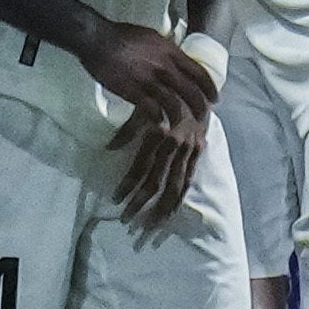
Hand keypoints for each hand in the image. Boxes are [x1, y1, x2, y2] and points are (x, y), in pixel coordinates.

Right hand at [77, 19, 217, 132]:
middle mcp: (165, 67)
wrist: (99, 40)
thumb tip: (175, 56)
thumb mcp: (152, 37)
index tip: (214, 98)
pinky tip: (159, 124)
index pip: (198, 72)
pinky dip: (158, 119)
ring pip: (174, 104)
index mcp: (171, 52)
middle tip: (202, 117)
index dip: (209, 88)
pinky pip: (152, 110)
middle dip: (199, 107)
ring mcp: (150, 81)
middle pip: (191, 91)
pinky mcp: (134, 92)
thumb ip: (166, 49)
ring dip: (179, 117)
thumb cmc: (122, 35)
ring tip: (179, 125)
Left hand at [107, 102, 204, 228]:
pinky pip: (188, 180)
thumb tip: (108, 149)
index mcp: (161, 133)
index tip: (115, 199)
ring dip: (160, 208)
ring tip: (148, 227)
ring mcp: (190, 151)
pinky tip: (169, 214)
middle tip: (126, 220)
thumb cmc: (165, 92)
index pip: (141, 167)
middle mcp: (176, 145)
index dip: (127, 185)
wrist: (198, 81)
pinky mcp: (200, 152)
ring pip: (175, 187)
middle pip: (157, 181)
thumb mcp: (142, 105)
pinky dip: (178, 199)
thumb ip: (127, 129)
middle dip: (140, 203)